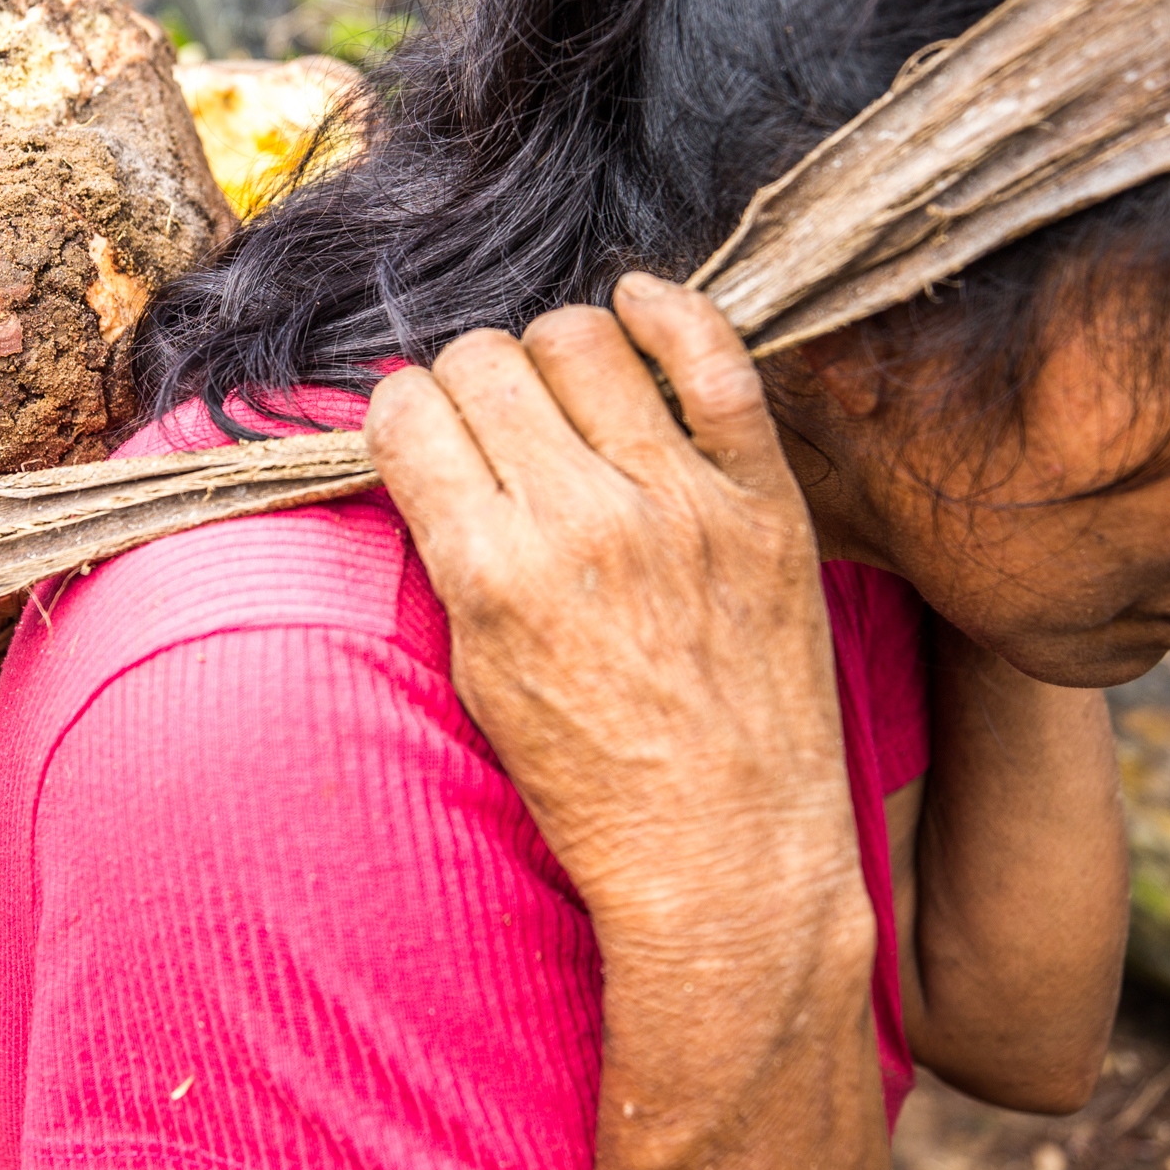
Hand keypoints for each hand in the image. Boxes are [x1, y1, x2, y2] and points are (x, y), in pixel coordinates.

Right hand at [365, 273, 863, 950]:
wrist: (727, 860)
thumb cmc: (595, 788)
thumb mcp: (479, 675)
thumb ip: (454, 552)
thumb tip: (434, 448)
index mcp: (493, 571)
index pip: (408, 411)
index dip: (402, 413)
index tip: (420, 435)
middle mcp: (583, 521)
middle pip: (484, 361)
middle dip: (466, 380)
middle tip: (489, 423)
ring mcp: (683, 503)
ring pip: (581, 338)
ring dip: (551, 353)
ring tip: (562, 394)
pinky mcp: (766, 501)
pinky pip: (714, 358)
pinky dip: (668, 313)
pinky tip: (639, 308)